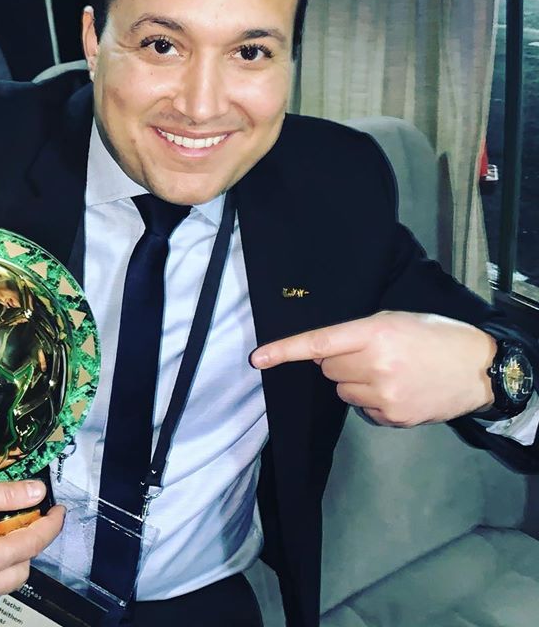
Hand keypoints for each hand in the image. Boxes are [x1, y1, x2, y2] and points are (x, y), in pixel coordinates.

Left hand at [250, 311, 496, 426]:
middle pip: (327, 367)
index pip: (318, 342)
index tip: (258, 359)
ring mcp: (384, 395)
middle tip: (369, 354)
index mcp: (373, 333)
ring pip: (341, 390)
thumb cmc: (432, 336)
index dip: (284, 350)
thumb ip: (355, 333)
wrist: (478, 368)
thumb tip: (320, 352)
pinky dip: (371, 400)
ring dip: (354, 381)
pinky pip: (362, 408)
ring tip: (387, 371)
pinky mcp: (393, 417)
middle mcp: (375, 364)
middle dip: (339, 361)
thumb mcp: (393, 320)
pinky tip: (396, 389)